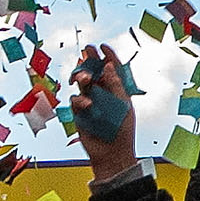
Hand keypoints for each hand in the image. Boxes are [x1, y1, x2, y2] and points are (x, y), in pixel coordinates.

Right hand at [70, 48, 137, 176]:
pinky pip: (76, 99)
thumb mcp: (123, 105)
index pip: (112, 68)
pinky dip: (80, 100)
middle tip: (87, 50)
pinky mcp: (79, 112)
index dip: (107, 56)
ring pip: (81, 82)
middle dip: (89, 59)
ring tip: (83, 77)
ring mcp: (90, 101)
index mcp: (116, 89)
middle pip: (93, 71)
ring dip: (81, 75)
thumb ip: (116, 85)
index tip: (102, 46)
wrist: (112, 154)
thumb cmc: (122, 131)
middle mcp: (102, 93)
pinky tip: (88, 105)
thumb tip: (108, 66)